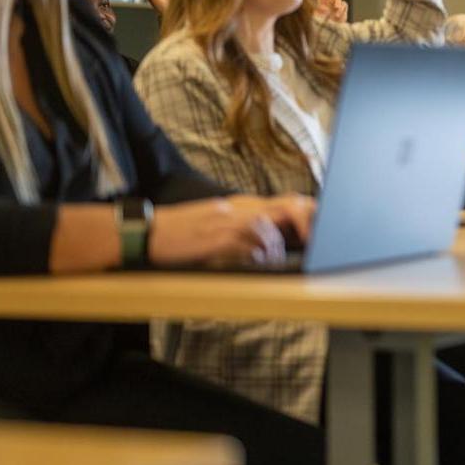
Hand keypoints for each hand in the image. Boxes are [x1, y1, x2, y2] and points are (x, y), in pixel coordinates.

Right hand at [148, 194, 313, 267]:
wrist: (145, 231)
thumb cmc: (180, 232)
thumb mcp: (215, 222)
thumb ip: (242, 225)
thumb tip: (271, 239)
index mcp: (239, 205)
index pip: (283, 203)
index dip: (306, 214)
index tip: (318, 230)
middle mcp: (236, 208)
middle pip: (285, 207)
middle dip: (305, 222)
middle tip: (312, 239)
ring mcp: (225, 221)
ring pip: (268, 227)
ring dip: (275, 246)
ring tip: (272, 259)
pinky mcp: (214, 236)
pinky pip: (246, 243)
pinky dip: (256, 254)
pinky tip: (256, 262)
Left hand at [314, 0, 347, 23]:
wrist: (333, 30)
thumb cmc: (323, 23)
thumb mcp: (318, 16)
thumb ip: (324, 9)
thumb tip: (332, 4)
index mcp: (321, 0)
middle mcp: (329, 0)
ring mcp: (336, 3)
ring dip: (337, 2)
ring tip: (335, 10)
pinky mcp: (343, 7)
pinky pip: (344, 4)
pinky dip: (342, 10)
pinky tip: (339, 16)